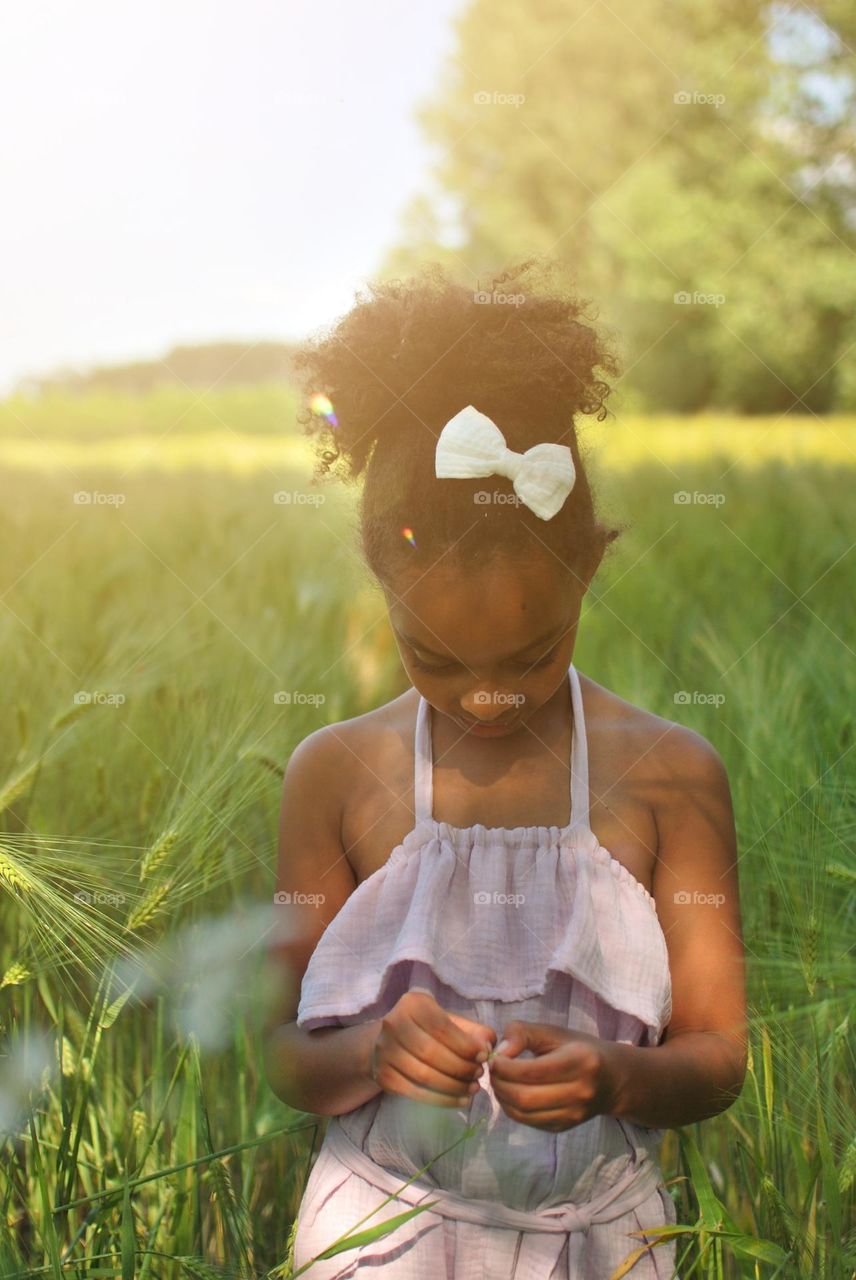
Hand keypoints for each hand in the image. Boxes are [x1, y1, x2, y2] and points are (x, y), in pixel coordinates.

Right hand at [370, 991, 496, 1108]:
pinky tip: (459, 1100)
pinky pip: (414, 1093)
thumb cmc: (428, 1029)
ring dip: (454, 1087)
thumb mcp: (449, 1021)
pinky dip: (441, 1100)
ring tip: (473, 1088)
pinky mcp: (383, 1075)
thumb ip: (473, 1031)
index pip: (442, 1028)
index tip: (484, 1056)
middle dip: (461, 1067)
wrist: (391, 1041)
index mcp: (412, 1004)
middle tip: (479, 1075)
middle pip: (432, 1053)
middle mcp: (393, 1024)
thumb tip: (489, 1045)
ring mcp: (384, 1051)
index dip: (465, 1045)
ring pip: (423, 1076)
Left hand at [488, 1020, 618, 1131]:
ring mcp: (573, 1114)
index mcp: (579, 1062)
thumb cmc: (579, 1049)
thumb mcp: (554, 1032)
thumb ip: (523, 1033)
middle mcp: (579, 1092)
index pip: (532, 1071)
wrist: (612, 1080)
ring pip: (524, 1113)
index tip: (494, 1058)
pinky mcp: (564, 1127)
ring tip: (499, 1081)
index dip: (505, 1067)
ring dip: (502, 1098)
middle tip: (492, 1071)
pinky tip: (510, 1094)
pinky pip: (529, 1122)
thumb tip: (499, 1051)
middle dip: (500, 1084)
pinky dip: (512, 1109)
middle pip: (525, 1097)